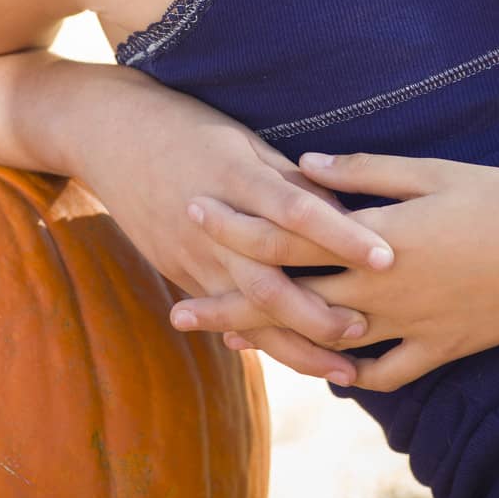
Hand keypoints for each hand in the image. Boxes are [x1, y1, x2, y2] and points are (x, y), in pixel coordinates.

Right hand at [72, 71, 394, 384]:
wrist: (112, 135)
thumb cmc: (190, 127)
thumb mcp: (244, 140)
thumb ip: (291, 180)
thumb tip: (348, 211)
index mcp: (237, 178)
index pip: (296, 211)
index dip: (341, 235)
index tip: (386, 256)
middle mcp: (214, 225)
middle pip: (270, 280)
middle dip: (320, 313)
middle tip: (369, 330)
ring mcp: (192, 255)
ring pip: (248, 313)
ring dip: (297, 346)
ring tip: (345, 370)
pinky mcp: (181, 273)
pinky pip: (225, 314)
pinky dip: (261, 341)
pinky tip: (297, 361)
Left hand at [169, 151, 498, 390]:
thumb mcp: (432, 171)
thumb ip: (364, 172)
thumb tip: (303, 166)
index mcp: (377, 237)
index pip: (288, 236)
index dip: (236, 228)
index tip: (193, 215)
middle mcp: (384, 289)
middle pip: (290, 299)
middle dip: (231, 303)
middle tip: (180, 311)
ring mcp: (412, 327)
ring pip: (327, 342)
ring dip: (278, 342)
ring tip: (233, 343)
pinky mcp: (443, 350)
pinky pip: (386, 374)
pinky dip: (351, 373)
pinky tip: (324, 372)